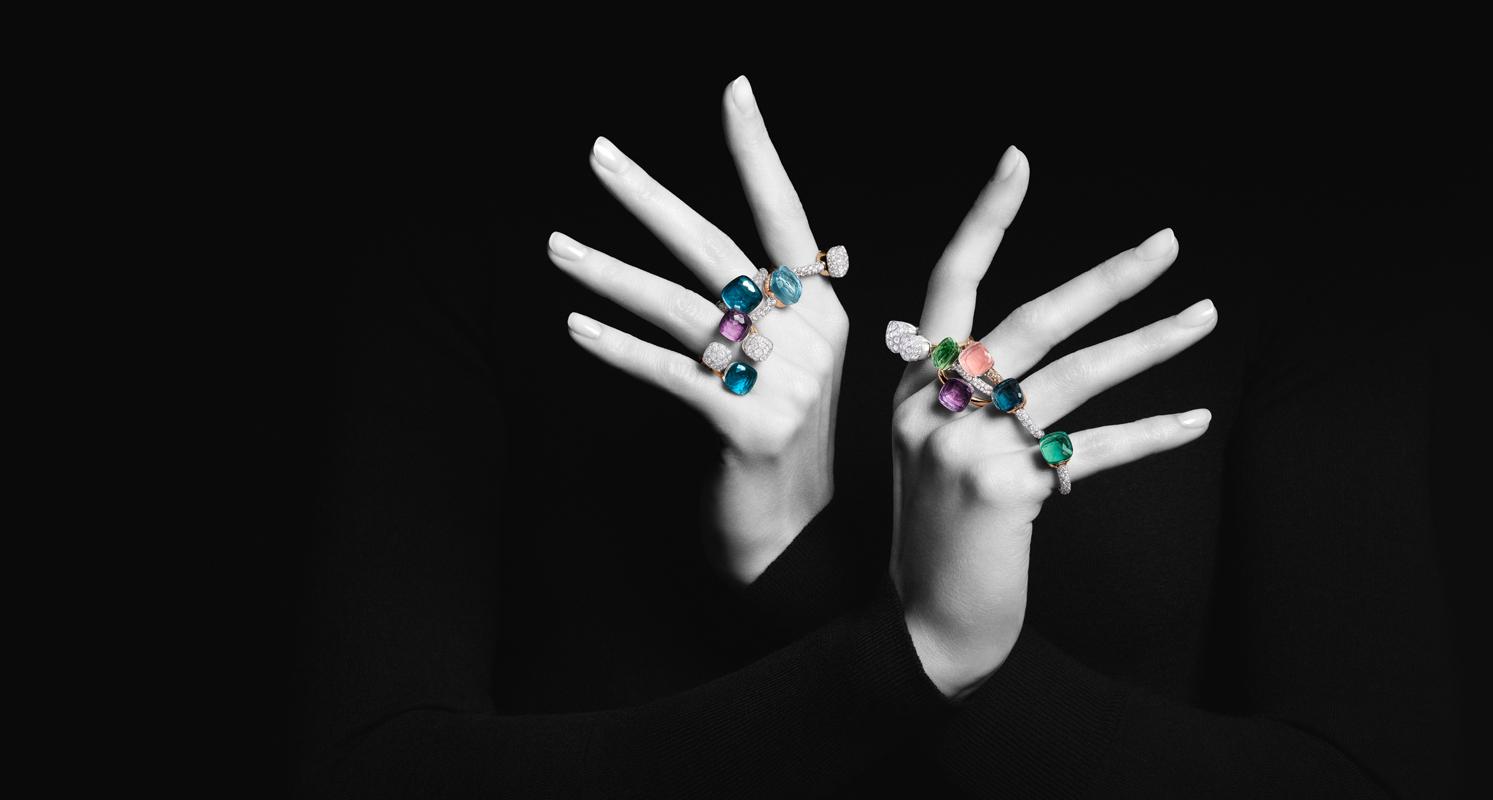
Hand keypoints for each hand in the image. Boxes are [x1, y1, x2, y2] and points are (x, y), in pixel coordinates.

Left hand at [547, 76, 848, 585]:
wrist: (794, 544)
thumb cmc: (776, 451)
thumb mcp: (787, 371)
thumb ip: (762, 312)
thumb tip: (696, 255)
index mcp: (825, 311)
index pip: (785, 215)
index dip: (757, 152)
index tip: (734, 90)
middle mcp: (812, 335)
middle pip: (717, 248)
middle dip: (650, 196)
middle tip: (598, 153)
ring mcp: (785, 380)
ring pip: (682, 307)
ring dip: (608, 273)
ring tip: (556, 248)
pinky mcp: (747, 425)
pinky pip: (669, 371)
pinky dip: (617, 348)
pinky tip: (575, 328)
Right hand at [890, 147, 1217, 697]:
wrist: (918, 633)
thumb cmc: (938, 544)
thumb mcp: (934, 456)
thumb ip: (970, 402)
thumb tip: (1041, 366)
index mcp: (911, 387)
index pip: (950, 282)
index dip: (985, 219)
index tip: (1018, 161)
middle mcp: (931, 406)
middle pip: (1031, 318)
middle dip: (1108, 276)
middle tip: (1169, 242)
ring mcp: (964, 446)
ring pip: (1074, 375)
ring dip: (1150, 343)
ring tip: (1205, 316)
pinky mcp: (1004, 490)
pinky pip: (1095, 449)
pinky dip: (1151, 434)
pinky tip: (1195, 420)